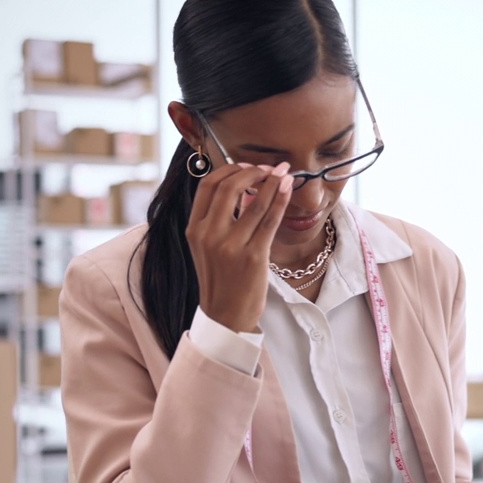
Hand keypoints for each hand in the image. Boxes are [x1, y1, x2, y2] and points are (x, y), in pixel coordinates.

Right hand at [185, 162, 292, 332]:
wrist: (226, 316)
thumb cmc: (221, 279)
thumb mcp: (208, 247)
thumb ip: (219, 219)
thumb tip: (244, 190)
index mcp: (194, 229)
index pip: (207, 185)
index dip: (229, 170)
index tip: (246, 166)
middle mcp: (209, 235)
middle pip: (229, 187)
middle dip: (252, 171)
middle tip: (268, 168)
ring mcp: (231, 246)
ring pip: (255, 202)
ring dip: (272, 182)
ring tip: (283, 173)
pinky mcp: (253, 257)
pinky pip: (270, 220)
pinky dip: (281, 199)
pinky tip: (288, 188)